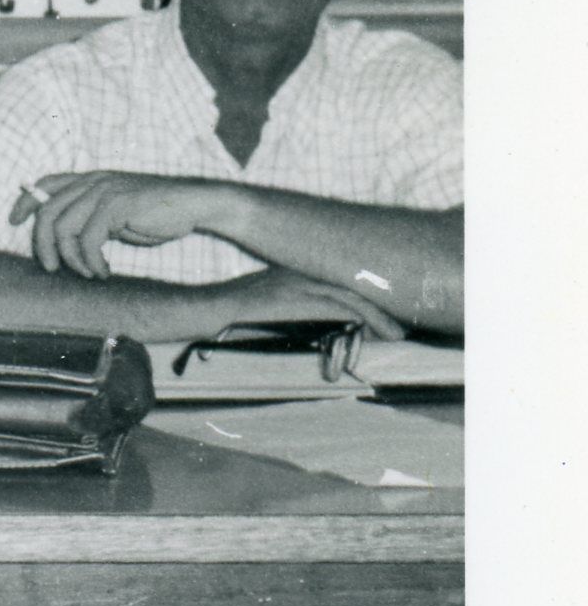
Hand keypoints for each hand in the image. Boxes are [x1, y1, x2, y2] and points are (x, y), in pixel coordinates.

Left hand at [13, 171, 228, 278]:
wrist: (192, 205)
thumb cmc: (155, 213)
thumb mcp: (115, 212)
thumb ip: (90, 217)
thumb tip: (62, 240)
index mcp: (90, 180)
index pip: (45, 184)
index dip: (25, 201)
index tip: (12, 220)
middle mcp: (93, 182)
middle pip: (47, 213)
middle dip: (42, 245)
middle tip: (52, 268)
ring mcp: (105, 191)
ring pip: (64, 229)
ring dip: (72, 260)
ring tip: (89, 272)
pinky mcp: (118, 205)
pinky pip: (89, 240)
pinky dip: (91, 262)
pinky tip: (104, 271)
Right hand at [212, 267, 408, 340]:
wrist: (205, 312)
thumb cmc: (233, 319)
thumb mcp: (272, 311)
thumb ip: (297, 314)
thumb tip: (323, 332)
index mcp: (298, 270)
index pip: (343, 282)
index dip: (369, 299)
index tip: (387, 318)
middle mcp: (301, 270)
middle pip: (353, 286)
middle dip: (380, 308)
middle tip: (400, 329)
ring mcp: (296, 281)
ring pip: (350, 295)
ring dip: (376, 317)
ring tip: (395, 334)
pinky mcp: (292, 297)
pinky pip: (334, 306)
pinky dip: (357, 319)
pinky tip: (371, 331)